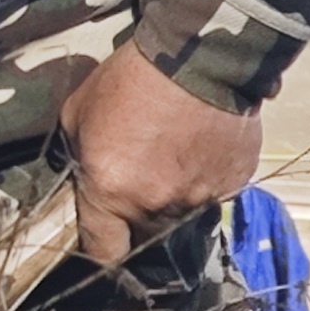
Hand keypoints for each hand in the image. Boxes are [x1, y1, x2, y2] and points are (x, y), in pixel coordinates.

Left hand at [57, 42, 259, 269]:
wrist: (199, 58)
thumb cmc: (129, 81)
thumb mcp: (77, 114)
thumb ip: (76, 157)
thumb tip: (79, 178)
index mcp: (111, 193)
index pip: (104, 252)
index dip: (100, 251)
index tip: (101, 242)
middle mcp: (156, 205)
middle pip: (144, 235)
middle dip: (136, 218)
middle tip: (136, 181)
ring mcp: (199, 198)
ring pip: (180, 216)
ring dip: (172, 198)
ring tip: (169, 157)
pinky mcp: (233, 185)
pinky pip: (212, 195)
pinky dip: (203, 180)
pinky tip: (197, 148)